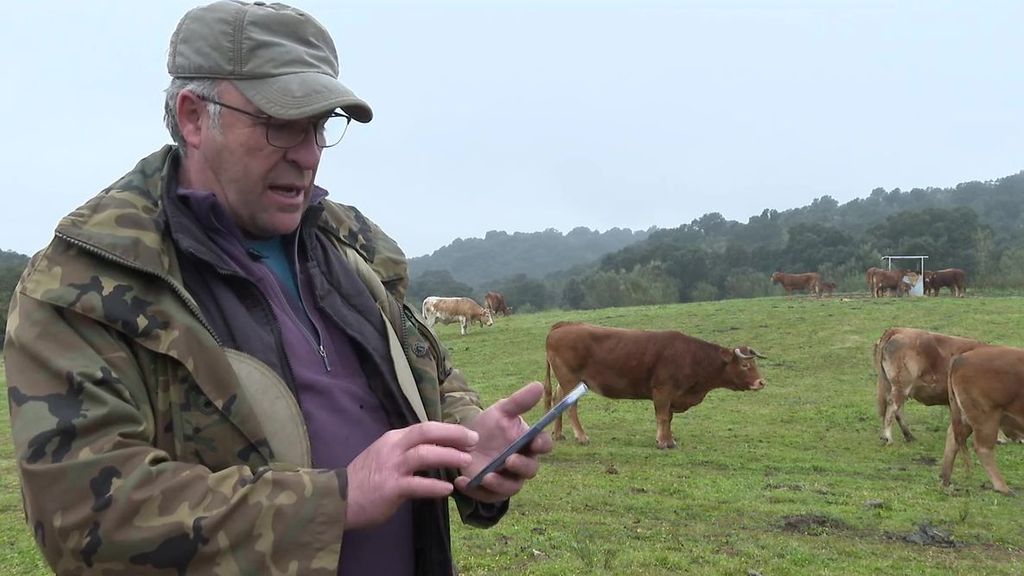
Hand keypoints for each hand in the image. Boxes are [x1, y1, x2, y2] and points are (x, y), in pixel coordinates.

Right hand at [345, 421, 477, 528]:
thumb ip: (406, 451)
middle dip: (454, 434)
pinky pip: (418, 485)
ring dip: (449, 456)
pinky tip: (448, 489)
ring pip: (425, 454)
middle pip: (427, 432)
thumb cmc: (365, 480)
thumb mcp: (384, 456)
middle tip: (474, 441)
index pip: (425, 427)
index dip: (449, 429)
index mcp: (393, 438)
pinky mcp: (391, 488)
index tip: (468, 434)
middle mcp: (393, 447)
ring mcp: (391, 467)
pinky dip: (435, 486)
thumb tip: (437, 450)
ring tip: (466, 463)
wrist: (337, 499)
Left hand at [454, 381, 553, 501]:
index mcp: (529, 443)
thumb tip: (539, 385)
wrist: (465, 440)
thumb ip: (519, 401)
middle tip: (509, 460)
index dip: (542, 445)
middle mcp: (522, 463)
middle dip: (521, 466)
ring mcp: (507, 479)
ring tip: (486, 476)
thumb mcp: (501, 411)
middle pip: (531, 470)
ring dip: (500, 484)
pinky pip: (487, 496)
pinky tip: (461, 480)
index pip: (544, 445)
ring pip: (511, 488)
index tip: (534, 442)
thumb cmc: (489, 426)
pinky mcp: (490, 491)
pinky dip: (475, 491)